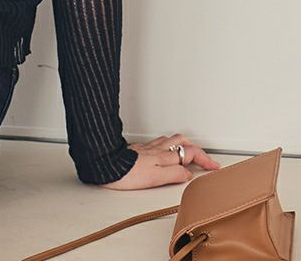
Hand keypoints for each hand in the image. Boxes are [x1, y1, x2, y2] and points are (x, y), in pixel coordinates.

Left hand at [99, 134, 221, 190]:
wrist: (105, 165)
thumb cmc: (126, 173)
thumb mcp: (155, 178)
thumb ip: (174, 175)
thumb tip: (189, 174)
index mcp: (164, 156)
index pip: (191, 153)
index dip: (204, 159)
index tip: (214, 166)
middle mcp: (158, 149)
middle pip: (183, 142)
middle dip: (196, 148)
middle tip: (205, 158)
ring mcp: (148, 148)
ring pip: (171, 140)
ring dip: (183, 144)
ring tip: (190, 151)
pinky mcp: (139, 149)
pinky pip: (159, 143)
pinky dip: (168, 145)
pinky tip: (165, 150)